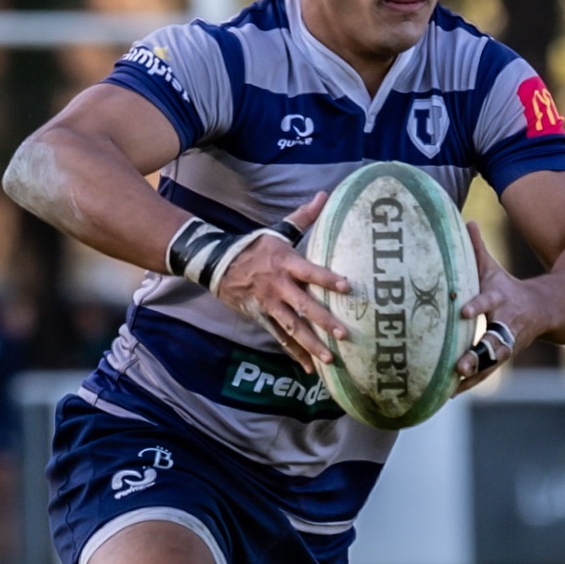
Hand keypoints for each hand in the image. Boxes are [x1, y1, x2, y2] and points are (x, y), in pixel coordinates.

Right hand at [215, 191, 351, 372]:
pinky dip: (295, 353)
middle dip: (323, 321)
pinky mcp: (261, 317)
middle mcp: (278, 286)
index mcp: (285, 262)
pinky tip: (310, 368)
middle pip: (303, 306)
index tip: (347, 287)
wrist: (217, 263)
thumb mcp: (277, 231)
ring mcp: (269, 304)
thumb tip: (325, 195)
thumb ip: (303, 217)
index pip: (310, 271)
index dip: (327, 279)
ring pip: (292, 327)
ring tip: (329, 358)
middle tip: (343, 334)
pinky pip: (280, 338)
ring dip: (311, 344)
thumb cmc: (254, 246)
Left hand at [454, 220, 539, 385]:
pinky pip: (485, 373)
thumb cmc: (508, 289)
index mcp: (501, 300)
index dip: (477, 306)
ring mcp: (506, 344)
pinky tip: (449, 394)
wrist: (545, 310)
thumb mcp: (494, 269)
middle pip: (492, 340)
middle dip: (477, 353)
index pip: (487, 301)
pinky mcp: (502, 357)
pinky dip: (470, 383)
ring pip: (490, 361)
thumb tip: (466, 221)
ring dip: (474, 374)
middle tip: (461, 364)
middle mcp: (505, 325)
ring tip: (454, 384)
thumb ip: (478, 249)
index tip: (463, 312)